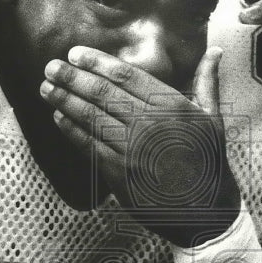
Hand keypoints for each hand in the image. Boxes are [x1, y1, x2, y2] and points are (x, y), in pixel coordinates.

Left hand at [42, 45, 239, 246]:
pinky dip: (71, 130)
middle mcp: (150, 124)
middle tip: (51, 66)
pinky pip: (89, 146)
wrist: (205, 211)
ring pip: (92, 118)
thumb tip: (215, 51)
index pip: (127, 76)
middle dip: (73, 78)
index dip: (97, 62)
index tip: (76, 53)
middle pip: (103, 94)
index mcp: (171, 106)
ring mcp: (132, 150)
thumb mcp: (213, 119)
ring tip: (46, 88)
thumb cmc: (208, 162)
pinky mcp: (119, 173)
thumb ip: (207, 82)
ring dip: (65, 101)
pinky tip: (58, 118)